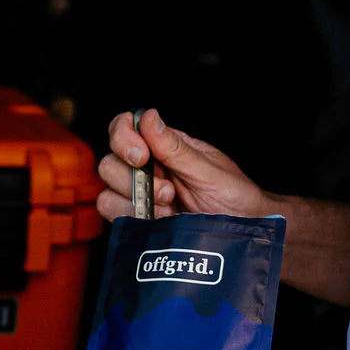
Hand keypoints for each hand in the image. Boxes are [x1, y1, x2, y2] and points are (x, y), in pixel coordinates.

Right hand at [97, 107, 268, 221]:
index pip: (125, 127)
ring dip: (134, 200)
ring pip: (107, 189)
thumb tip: (148, 117)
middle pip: (110, 161)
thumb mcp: (208, 170)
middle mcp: (148, 167)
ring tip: (167, 208)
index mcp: (165, 145)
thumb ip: (175, 147)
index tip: (142, 156)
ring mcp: (141, 194)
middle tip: (167, 191)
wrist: (242, 232)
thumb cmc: (235, 197)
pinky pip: (112, 213)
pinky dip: (130, 217)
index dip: (123, 138)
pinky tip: (158, 221)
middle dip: (134, 179)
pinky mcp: (137, 218)